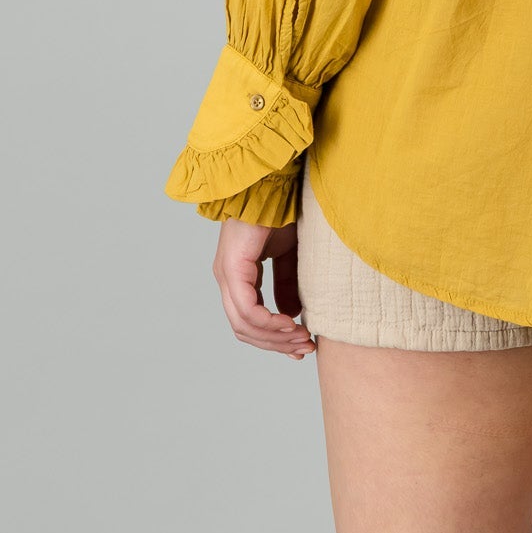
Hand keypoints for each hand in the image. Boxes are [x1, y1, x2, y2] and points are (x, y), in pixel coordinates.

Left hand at [213, 218, 315, 358]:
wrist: (273, 183)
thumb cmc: (281, 212)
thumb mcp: (289, 256)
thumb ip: (287, 285)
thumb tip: (291, 316)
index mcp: (238, 276)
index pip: (249, 321)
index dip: (274, 338)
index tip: (301, 345)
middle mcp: (227, 279)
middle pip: (245, 329)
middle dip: (277, 344)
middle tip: (305, 348)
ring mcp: (226, 274)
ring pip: (244, 324)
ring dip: (275, 337)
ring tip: (302, 338)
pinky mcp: (231, 267)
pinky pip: (246, 308)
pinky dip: (268, 322)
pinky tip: (290, 323)